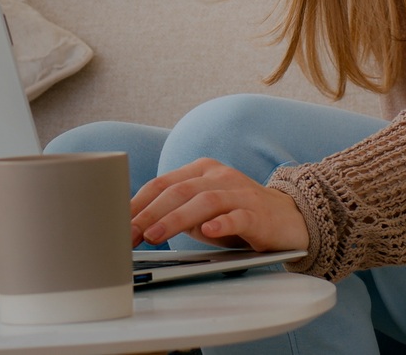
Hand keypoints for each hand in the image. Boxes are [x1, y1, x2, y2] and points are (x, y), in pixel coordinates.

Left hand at [129, 157, 308, 251]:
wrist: (288, 218)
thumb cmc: (237, 215)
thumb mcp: (202, 211)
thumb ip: (175, 212)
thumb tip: (137, 228)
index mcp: (201, 170)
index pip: (162, 183)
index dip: (138, 202)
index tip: (117, 222)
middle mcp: (219, 176)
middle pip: (178, 191)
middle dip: (149, 213)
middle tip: (129, 233)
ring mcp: (240, 192)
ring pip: (203, 201)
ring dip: (175, 219)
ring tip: (155, 235)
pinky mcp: (258, 213)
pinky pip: (238, 216)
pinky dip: (221, 224)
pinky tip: (208, 233)